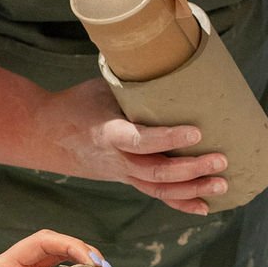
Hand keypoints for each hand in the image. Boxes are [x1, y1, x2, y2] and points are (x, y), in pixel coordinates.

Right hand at [42, 79, 227, 216]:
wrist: (45, 135)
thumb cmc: (76, 104)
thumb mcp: (102, 88)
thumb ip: (135, 85)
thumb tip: (172, 61)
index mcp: (108, 133)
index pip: (141, 140)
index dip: (169, 139)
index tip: (196, 132)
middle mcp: (116, 160)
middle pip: (156, 172)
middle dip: (192, 169)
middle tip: (222, 159)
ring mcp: (122, 174)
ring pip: (159, 189)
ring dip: (192, 189)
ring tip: (222, 183)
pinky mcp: (127, 179)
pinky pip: (155, 195)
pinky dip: (181, 202)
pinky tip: (204, 205)